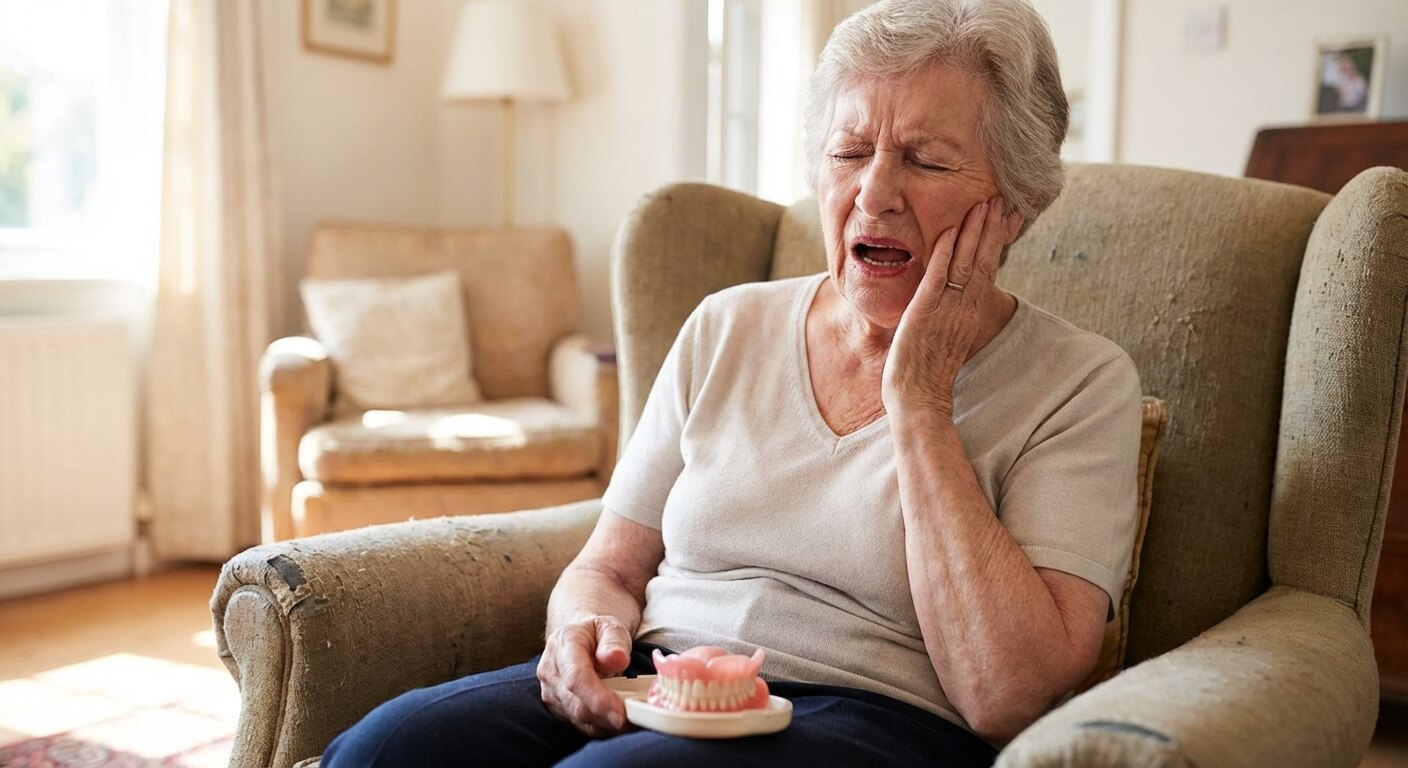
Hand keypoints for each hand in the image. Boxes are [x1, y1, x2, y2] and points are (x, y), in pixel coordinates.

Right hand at [537, 615, 633, 736]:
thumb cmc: (596, 633)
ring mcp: (552, 693)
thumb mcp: (610, 626)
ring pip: (581, 720)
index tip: (620, 714)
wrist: (578, 638)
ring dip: (608, 723)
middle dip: (608, 717)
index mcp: (563, 647)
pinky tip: (621, 719)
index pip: (576, 678)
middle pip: (577, 705)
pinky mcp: (559, 709)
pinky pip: (583, 725)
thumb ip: (614, 641)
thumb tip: (616, 659)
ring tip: (634, 717)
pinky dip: (604, 726)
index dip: (598, 699)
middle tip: (637, 718)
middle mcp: (551, 672)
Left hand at [881, 197, 1015, 419]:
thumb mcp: (944, 337)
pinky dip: (945, 255)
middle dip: (990, 229)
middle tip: (998, 198)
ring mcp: (946, 310)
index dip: (995, 242)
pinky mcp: (924, 313)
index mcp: (969, 314)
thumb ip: (948, 314)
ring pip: (966, 264)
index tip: (1002, 217)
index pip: (987, 270)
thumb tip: (946, 298)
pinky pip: (938, 279)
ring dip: (974, 233)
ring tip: (982, 204)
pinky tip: (951, 232)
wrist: (918, 400)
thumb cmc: (926, 373)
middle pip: (984, 261)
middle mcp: (963, 309)